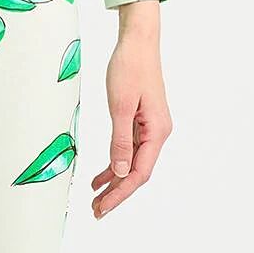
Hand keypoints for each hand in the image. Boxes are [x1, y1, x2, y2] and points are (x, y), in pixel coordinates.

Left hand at [92, 1, 170, 219]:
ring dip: (114, 181)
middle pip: (137, 172)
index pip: (139, 173)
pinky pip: (128, 149)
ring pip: (131, 163)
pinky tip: (101, 176)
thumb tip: (120, 172)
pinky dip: (114, 163)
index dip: (120, 193)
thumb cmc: (130, 68)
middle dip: (116, 193)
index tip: (103, 207)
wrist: (138, 42)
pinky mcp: (140, 121)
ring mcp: (150, 128)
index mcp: (157, 131)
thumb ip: (119, 141)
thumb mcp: (119, 106)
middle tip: (96, 210)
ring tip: (95, 198)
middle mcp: (157, 133)